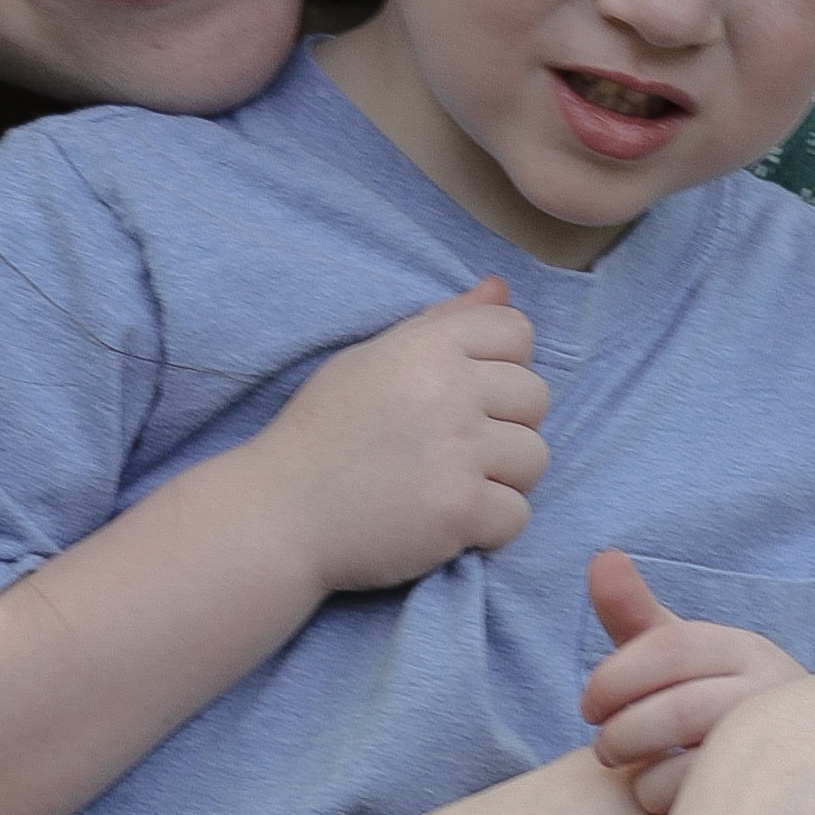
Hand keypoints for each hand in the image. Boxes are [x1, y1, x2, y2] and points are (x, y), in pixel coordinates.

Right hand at [267, 286, 547, 594]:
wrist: (279, 513)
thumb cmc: (323, 433)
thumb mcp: (372, 360)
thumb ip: (441, 323)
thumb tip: (501, 288)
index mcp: (426, 347)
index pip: (516, 330)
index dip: (500, 364)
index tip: (464, 395)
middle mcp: (448, 392)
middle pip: (535, 396)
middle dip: (504, 424)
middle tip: (452, 447)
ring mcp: (458, 453)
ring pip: (535, 458)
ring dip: (501, 477)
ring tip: (449, 482)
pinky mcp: (460, 511)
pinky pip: (518, 515)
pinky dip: (488, 526)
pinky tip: (445, 519)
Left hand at [578, 543, 806, 814]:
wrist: (807, 770)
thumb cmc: (719, 703)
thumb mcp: (682, 658)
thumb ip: (636, 617)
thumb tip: (602, 557)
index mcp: (748, 652)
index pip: (670, 647)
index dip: (613, 677)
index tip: (587, 707)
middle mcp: (774, 701)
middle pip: (680, 710)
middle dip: (623, 736)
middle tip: (605, 752)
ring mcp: (782, 762)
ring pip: (695, 775)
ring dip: (646, 786)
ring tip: (640, 785)